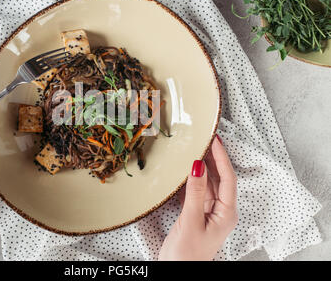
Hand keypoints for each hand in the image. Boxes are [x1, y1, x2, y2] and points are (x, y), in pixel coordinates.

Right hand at [158, 136, 237, 260]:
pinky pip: (197, 191)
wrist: (177, 273)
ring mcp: (209, 213)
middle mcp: (221, 211)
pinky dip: (192, 179)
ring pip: (208, 183)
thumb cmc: (187, 255)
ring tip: (196, 148)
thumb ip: (195, 193)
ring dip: (202, 166)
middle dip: (213, 158)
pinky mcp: (196, 215)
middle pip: (219, 178)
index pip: (227, 178)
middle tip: (205, 138)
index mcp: (227, 213)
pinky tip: (186, 169)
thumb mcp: (191, 221)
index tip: (215, 140)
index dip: (222, 157)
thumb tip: (199, 166)